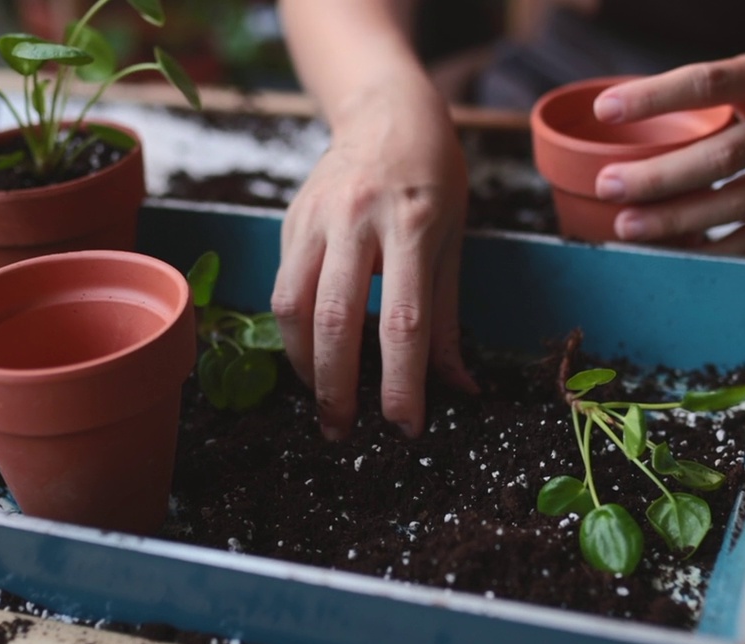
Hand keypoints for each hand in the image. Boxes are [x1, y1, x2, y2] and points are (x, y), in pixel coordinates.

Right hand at [272, 81, 477, 440]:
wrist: (386, 110)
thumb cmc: (433, 177)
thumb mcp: (454, 241)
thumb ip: (448, 319)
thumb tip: (462, 389)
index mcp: (412, 225)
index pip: (402, 321)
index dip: (402, 382)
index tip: (405, 426)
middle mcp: (357, 220)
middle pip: (335, 319)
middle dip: (336, 387)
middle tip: (343, 431)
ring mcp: (316, 218)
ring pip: (292, 306)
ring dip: (303, 365)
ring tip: (322, 402)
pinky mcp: (290, 221)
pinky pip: (282, 287)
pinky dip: (293, 332)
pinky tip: (310, 357)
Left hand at [591, 26, 744, 253]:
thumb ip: (725, 87)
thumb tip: (650, 111)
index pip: (708, 82)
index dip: (655, 96)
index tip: (607, 108)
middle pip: (720, 157)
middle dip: (658, 177)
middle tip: (608, 186)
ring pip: (737, 203)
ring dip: (678, 221)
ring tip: (628, 227)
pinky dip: (718, 248)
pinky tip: (678, 253)